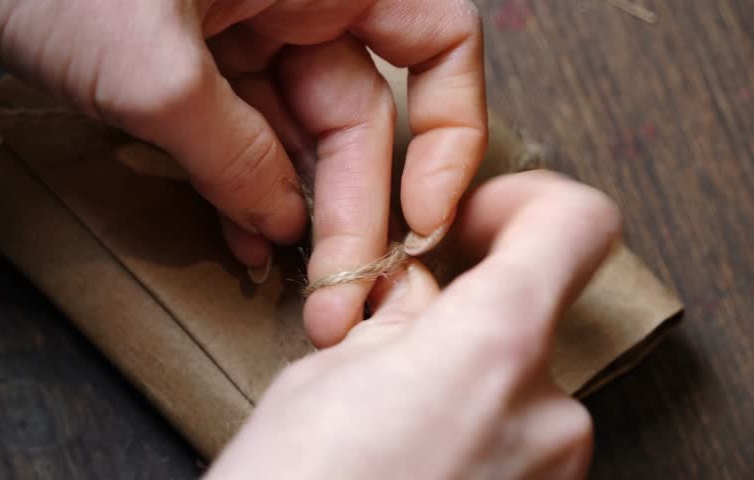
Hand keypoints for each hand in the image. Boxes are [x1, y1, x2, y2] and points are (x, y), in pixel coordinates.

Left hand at [0, 0, 487, 346]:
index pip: (439, 40)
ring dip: (302, 215)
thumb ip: (232, 152)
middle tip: (342, 292)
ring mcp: (249, 34)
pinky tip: (246, 246)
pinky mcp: (202, 66)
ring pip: (303, 138)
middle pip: (363, 115)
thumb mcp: (153, 68)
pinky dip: (246, 191)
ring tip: (302, 292)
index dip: (451, 129)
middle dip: (355, 209)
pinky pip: (245, 138)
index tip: (429, 209)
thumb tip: (281, 221)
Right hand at [206, 172, 620, 478]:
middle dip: (462, 315)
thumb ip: (390, 322)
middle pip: (530, 318)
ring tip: (387, 420)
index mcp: (491, 349)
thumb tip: (416, 294)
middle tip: (390, 336)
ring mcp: (554, 474)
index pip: (574, 226)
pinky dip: (472, 432)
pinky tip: (408, 460)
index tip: (472, 219)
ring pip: (518, 387)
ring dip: (463, 381)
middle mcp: (549, 414)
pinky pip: (517, 444)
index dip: (526, 203)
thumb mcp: (321, 381)